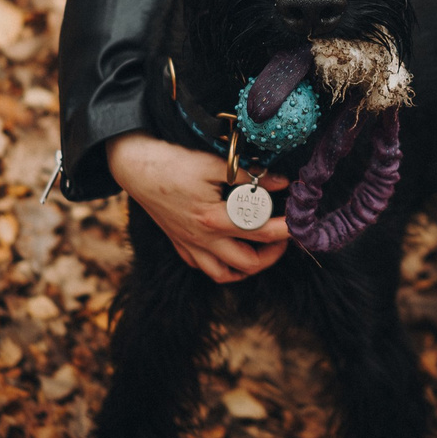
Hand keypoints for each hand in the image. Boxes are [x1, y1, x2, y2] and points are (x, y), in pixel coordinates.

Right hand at [106, 133, 291, 283]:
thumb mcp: (214, 164)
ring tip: (262, 250)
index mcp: (213, 219)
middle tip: (284, 235)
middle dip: (273, 253)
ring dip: (249, 267)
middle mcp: (203, 240)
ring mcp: (190, 246)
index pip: (261, 231)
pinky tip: (231, 250)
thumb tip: (282, 182)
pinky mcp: (180, 245)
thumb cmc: (173, 163)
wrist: (135, 168)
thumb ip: (249, 176)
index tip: (300, 222)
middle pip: (248, 263)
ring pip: (225, 274)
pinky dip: (223, 266)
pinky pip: (205, 267)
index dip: (286, 229)